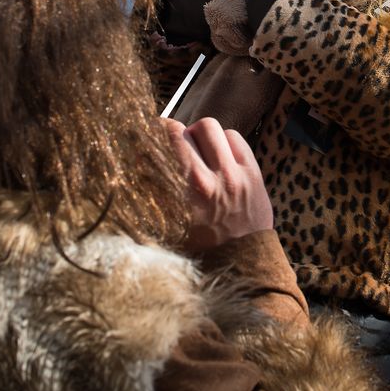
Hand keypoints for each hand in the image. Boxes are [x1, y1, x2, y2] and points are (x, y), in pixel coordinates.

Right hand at [162, 117, 273, 252]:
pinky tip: (220, 155)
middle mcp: (209, 181)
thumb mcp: (169, 226)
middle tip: (174, 144)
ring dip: (200, 134)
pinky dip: (224, 141)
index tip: (149, 135)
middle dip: (174, 134)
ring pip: (210, 127)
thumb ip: (153, 196)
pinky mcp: (253, 173)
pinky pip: (234, 137)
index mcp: (184, 196)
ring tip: (198, 148)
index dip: (152, 134)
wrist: (243, 263)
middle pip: (182, 131)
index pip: (162, 148)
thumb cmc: (200, 248)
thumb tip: (136, 164)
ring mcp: (234, 174)